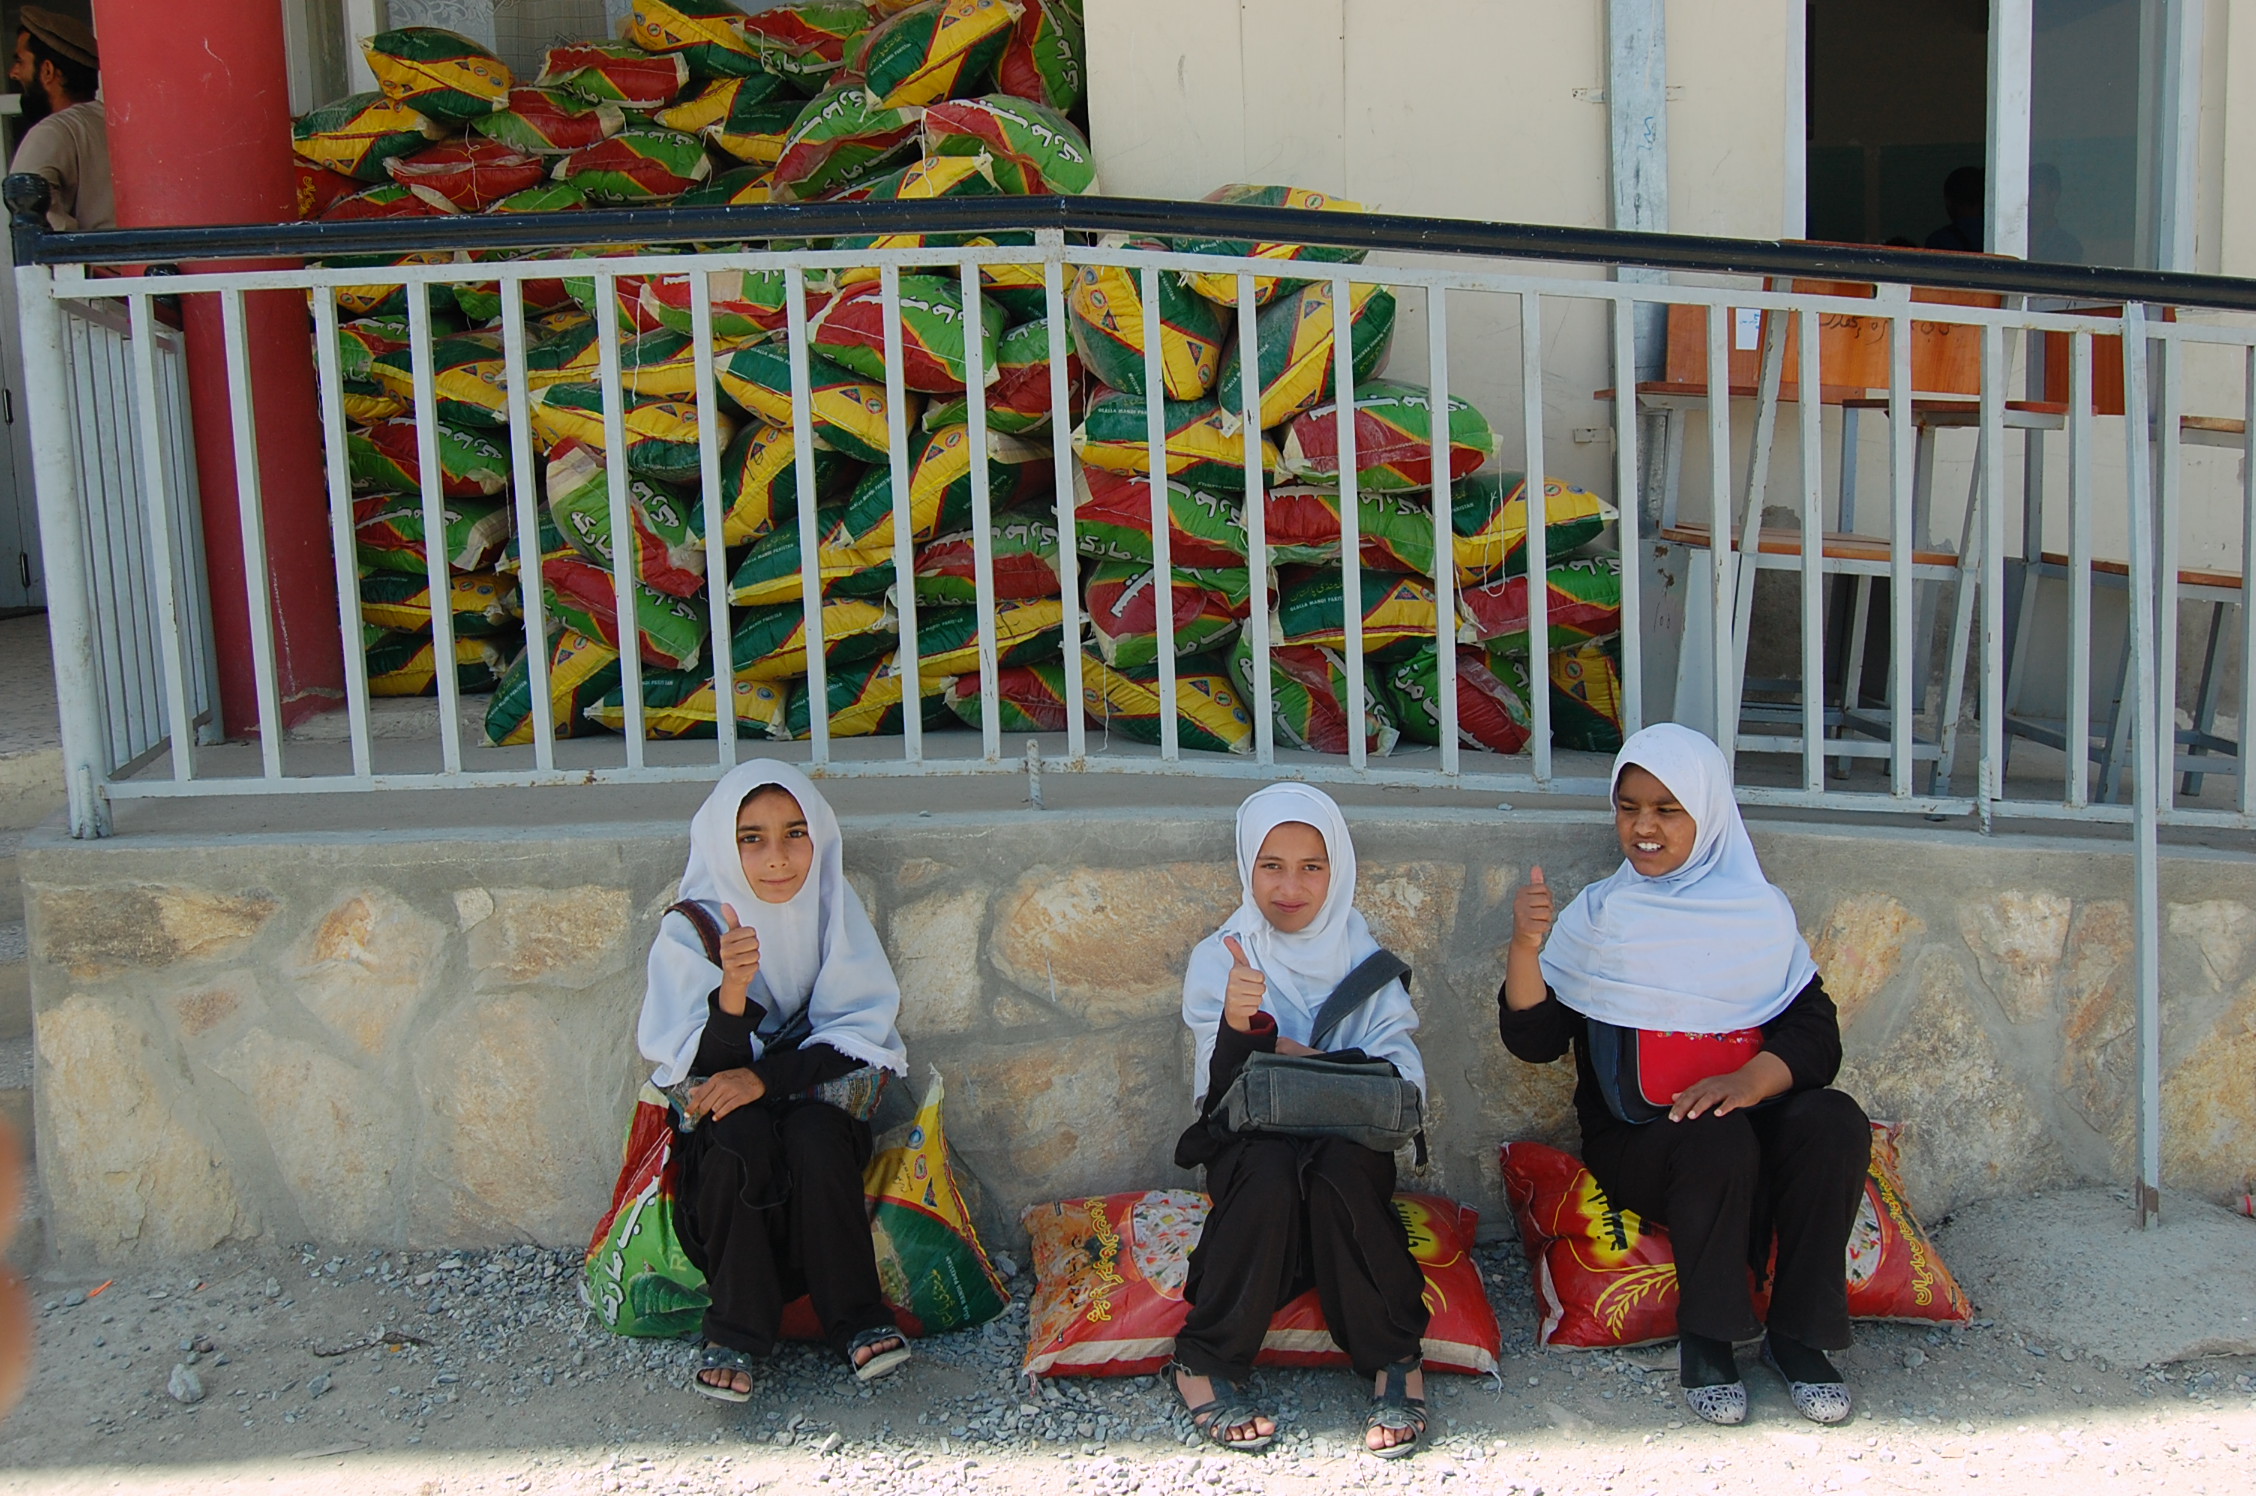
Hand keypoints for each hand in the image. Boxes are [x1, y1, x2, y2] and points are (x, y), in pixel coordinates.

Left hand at [688, 1067, 765, 1122]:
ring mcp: (732, 1091)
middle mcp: (722, 1084)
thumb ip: (704, 1086)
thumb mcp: (719, 1078)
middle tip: (701, 1114)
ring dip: (714, 1111)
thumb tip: (691, 1091)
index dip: (692, 1105)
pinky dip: (720, 1114)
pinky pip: (726, 1109)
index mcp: (715, 1078)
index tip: (687, 1113)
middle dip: (702, 1111)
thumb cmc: (736, 1077)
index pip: (700, 1094)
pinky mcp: (740, 1098)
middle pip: (706, 1103)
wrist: (757, 1076)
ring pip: (716, 1107)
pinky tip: (717, 1117)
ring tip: (716, 1110)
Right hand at [716, 903, 759, 1016]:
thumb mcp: (733, 935)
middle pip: (754, 943)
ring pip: (756, 955)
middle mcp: (724, 950)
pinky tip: (746, 969)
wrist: (733, 976)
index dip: (752, 937)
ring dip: (754, 959)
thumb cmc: (736, 952)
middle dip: (754, 948)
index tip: (744, 942)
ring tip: (746, 961)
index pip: (751, 931)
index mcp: (725, 938)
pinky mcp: (735, 974)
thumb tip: (725, 904)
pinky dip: (754, 968)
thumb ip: (731, 919)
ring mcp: (728, 963)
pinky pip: (755, 966)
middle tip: (746, 953)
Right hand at [1222, 935, 1267, 1033]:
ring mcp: (1233, 999)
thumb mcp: (1239, 966)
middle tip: (1249, 989)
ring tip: (1247, 996)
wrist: (1232, 1006)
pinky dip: (1252, 1008)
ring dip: (1256, 998)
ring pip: (1259, 999)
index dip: (1258, 979)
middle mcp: (1232, 985)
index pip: (1261, 976)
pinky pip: (1255, 1009)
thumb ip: (1237, 951)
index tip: (1250, 979)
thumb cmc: (1239, 982)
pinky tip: (1245, 1005)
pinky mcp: (1236, 1011)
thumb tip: (1227, 937)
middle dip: (1259, 989)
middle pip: (1262, 988)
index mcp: (1235, 972)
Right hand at [1512, 866, 1553, 949]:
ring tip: (1537, 921)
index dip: (1548, 898)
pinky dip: (1545, 928)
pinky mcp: (1525, 926)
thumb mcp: (1533, 898)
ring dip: (1546, 919)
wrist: (1523, 938)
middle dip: (1547, 909)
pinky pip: (1545, 924)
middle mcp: (1518, 901)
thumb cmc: (1530, 916)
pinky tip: (1537, 929)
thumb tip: (1536, 867)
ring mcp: (1521, 914)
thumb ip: (1536, 883)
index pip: (1545, 889)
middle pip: (1547, 901)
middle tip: (1539, 915)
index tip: (1540, 905)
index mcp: (1521, 892)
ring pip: (1547, 913)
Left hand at [1668, 1052, 1792, 1120]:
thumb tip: (1674, 1097)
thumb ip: (1692, 1092)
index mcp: (1704, 1085)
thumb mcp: (1708, 1086)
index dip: (1678, 1105)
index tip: (1670, 1117)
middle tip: (1675, 1118)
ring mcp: (1726, 1090)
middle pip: (1695, 1095)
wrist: (1751, 1079)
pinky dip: (1724, 1107)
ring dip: (1700, 1106)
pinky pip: (1731, 1101)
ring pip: (1710, 1097)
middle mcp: (1713, 1086)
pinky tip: (1718, 1114)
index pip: (1687, 1094)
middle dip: (1684, 1107)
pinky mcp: (1738, 1095)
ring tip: (1692, 1116)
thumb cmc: (1728, 1086)